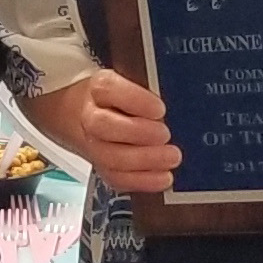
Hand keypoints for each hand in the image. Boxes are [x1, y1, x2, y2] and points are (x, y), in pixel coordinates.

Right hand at [21, 69, 178, 195]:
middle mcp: (90, 116)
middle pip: (103, 125)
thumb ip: (151, 87)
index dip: (135, 100)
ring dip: (144, 160)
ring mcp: (94, 145)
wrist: (82, 114)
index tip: (160, 108)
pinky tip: (163, 177)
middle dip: (138, 133)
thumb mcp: (130, 81)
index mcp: (99, 88)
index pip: (108, 89)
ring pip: (110, 156)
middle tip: (165, 134)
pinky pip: (117, 179)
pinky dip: (142, 181)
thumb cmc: (117, 98)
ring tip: (171, 157)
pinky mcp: (102, 167)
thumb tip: (179, 101)